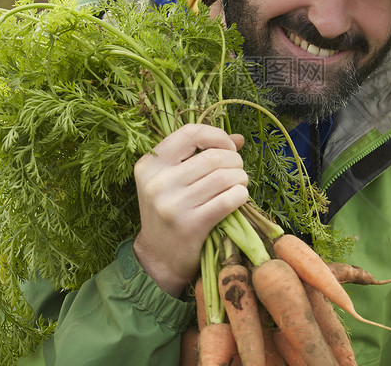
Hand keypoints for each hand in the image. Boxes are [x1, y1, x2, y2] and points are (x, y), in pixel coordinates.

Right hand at [132, 123, 247, 296]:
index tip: (228, 148)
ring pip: (223, 177)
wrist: (159, 258)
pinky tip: (239, 198)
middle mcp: (158, 182)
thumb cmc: (169, 213)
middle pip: (212, 156)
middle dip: (234, 161)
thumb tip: (238, 139)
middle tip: (238, 171)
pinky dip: (241, 195)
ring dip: (241, 178)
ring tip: (240, 185)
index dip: (216, 136)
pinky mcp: (190, 225)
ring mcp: (173, 204)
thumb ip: (200, 155)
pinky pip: (228, 199)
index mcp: (149, 165)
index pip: (189, 133)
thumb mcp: (173, 180)